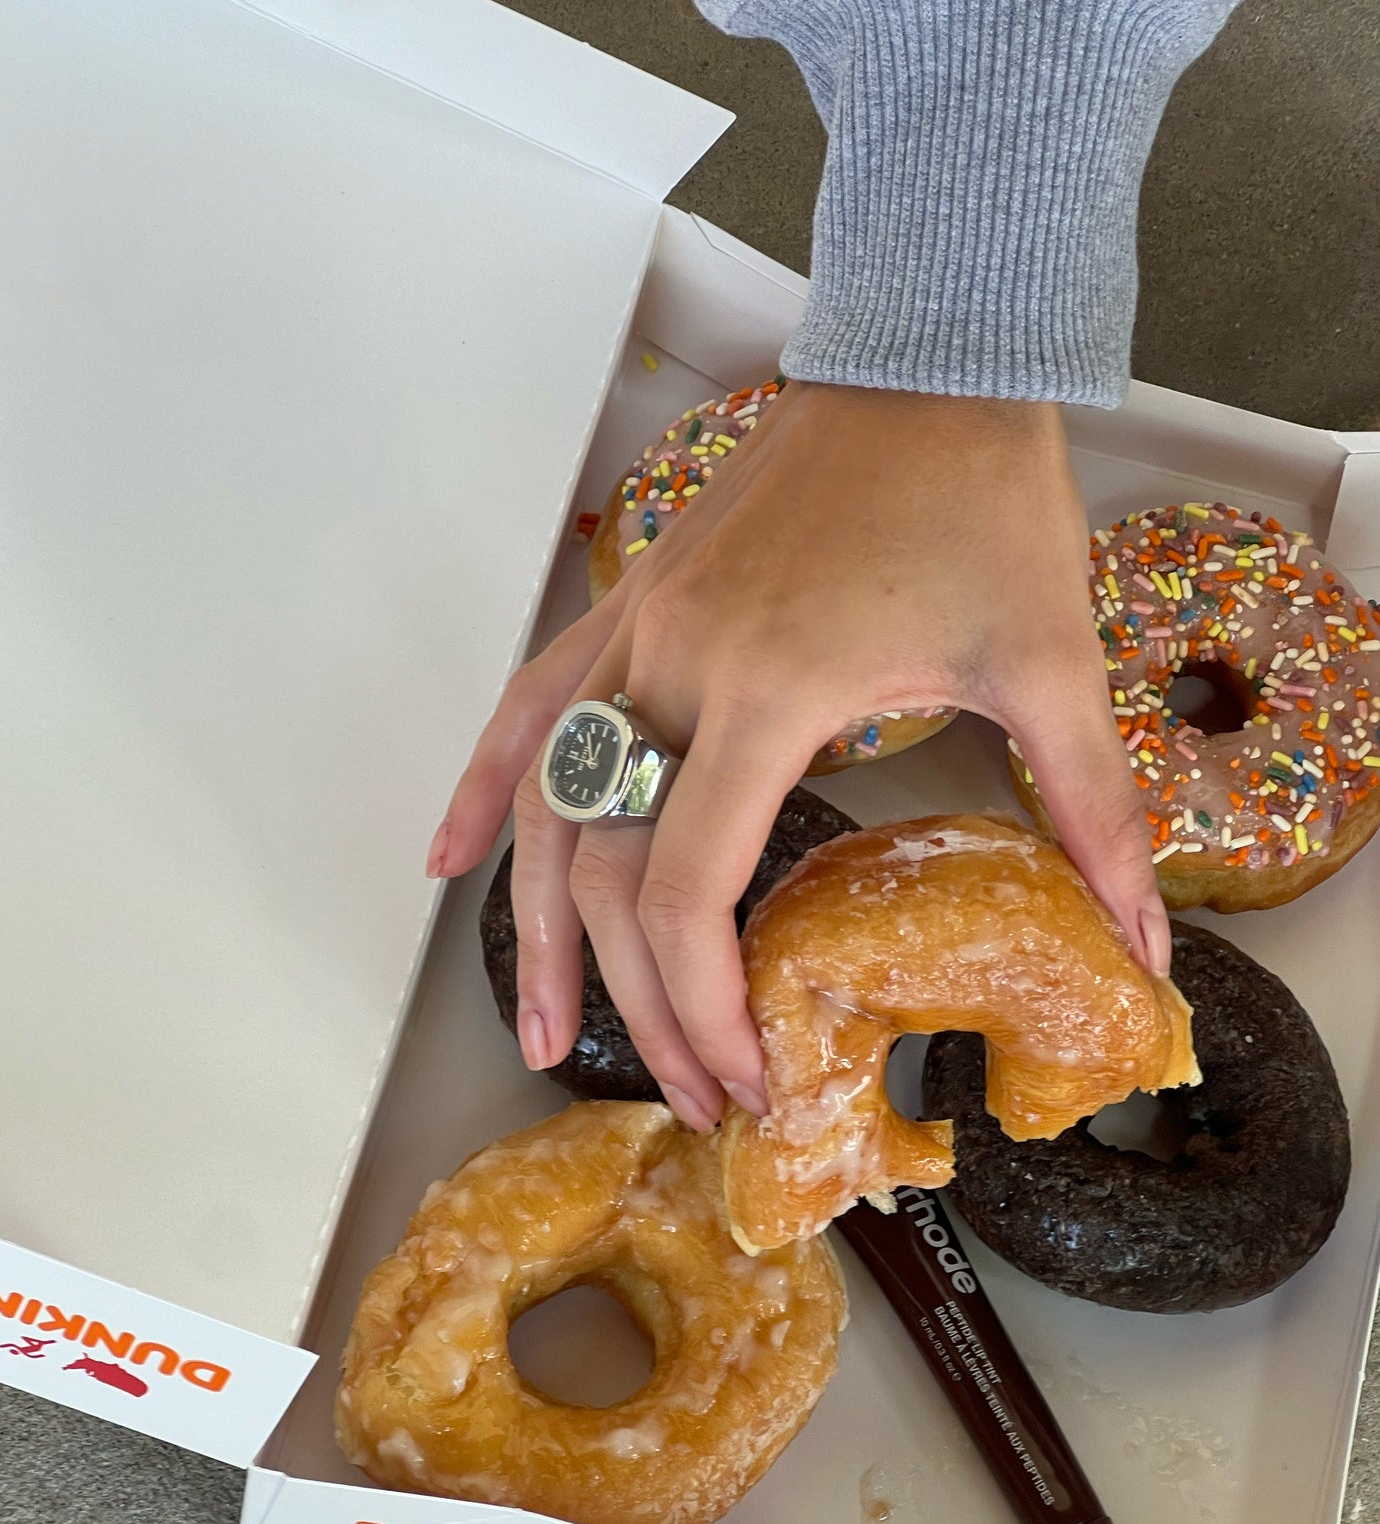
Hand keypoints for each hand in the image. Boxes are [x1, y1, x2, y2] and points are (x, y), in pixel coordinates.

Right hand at [430, 383, 1169, 1133]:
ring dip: (538, 933)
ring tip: (542, 1034)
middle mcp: (675, 666)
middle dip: (645, 1002)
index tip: (749, 1080)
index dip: (704, 1003)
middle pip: (613, 873)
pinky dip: (486, 788)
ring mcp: (638, 631)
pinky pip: (528, 709)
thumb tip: (1144, 942)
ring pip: (551, 808)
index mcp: (771, 690)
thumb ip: (1092, 808)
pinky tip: (451, 859)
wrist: (925, 357)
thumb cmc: (984, 497)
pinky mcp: (632, 605)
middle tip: (692, 1095)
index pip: (688, 887)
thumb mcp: (1051, 661)